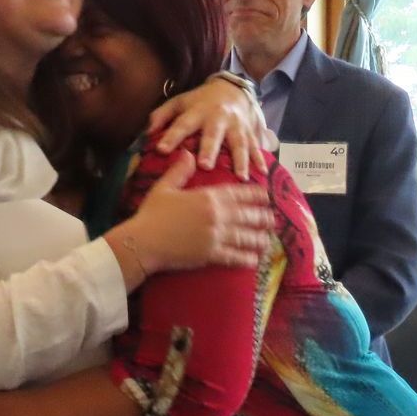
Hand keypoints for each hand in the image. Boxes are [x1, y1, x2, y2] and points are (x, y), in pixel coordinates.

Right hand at [118, 150, 271, 273]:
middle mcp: (216, 216)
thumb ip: (180, 171)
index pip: (238, 193)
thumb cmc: (151, 214)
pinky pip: (233, 257)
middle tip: (272, 219)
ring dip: (258, 239)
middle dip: (262, 217)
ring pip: (244, 237)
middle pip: (247, 215)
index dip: (255, 194)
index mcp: (208, 197)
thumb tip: (188, 154)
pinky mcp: (210, 255)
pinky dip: (245, 259)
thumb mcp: (164, 187)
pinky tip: (254, 261)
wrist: (143, 242)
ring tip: (268, 241)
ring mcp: (215, 236)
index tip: (267, 195)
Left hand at [147, 77, 273, 178]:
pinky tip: (263, 172)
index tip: (162, 150)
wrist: (233, 89)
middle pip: (213, 134)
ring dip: (240, 160)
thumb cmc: (200, 101)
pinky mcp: (250, 132)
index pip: (182, 125)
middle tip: (205, 165)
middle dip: (210, 149)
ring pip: (239, 143)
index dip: (172, 136)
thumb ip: (162, 115)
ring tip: (240, 177)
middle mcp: (218, 118)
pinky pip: (256, 146)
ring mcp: (236, 125)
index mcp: (197, 111)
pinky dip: (260, 159)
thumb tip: (146, 131)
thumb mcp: (180, 102)